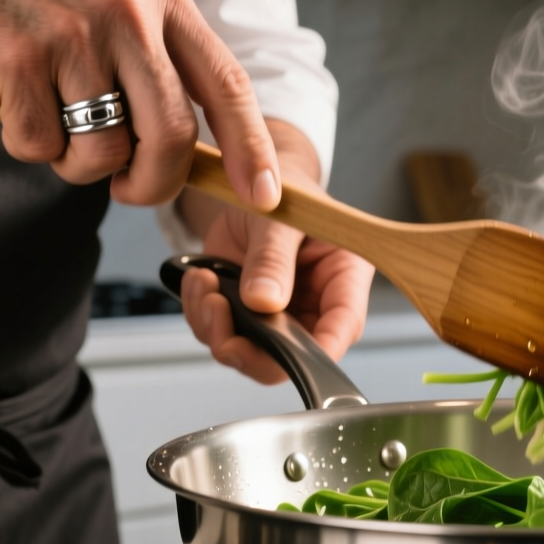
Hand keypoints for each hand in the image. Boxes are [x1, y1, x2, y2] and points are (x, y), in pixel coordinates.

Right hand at [0, 0, 280, 210]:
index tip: (265, 198)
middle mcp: (127, 13)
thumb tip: (213, 159)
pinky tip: (12, 103)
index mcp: (164, 1)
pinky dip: (27, 145)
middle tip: (128, 190)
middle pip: (172, 134)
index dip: (251, 149)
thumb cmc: (39, 0)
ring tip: (54, 123)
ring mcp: (72, 34)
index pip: (228, 85)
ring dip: (78, 164)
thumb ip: (164, 69)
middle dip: (154, 183)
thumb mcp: (120, 9)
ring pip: (104, 151)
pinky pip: (40, 145)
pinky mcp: (16, 59)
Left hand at [176, 118, 374, 383]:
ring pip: (250, 353)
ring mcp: (279, 315)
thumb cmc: (281, 192)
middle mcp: (315, 305)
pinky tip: (200, 281)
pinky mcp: (246, 314)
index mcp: (343, 278)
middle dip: (249, 348)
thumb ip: (273, 259)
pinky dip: (201, 314)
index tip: (282, 351)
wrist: (250, 186)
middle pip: (292, 356)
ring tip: (204, 283)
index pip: (341, 328)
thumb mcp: (278, 219)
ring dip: (215, 327)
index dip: (317, 351)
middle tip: (218, 314)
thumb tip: (263, 303)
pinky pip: (220, 334)